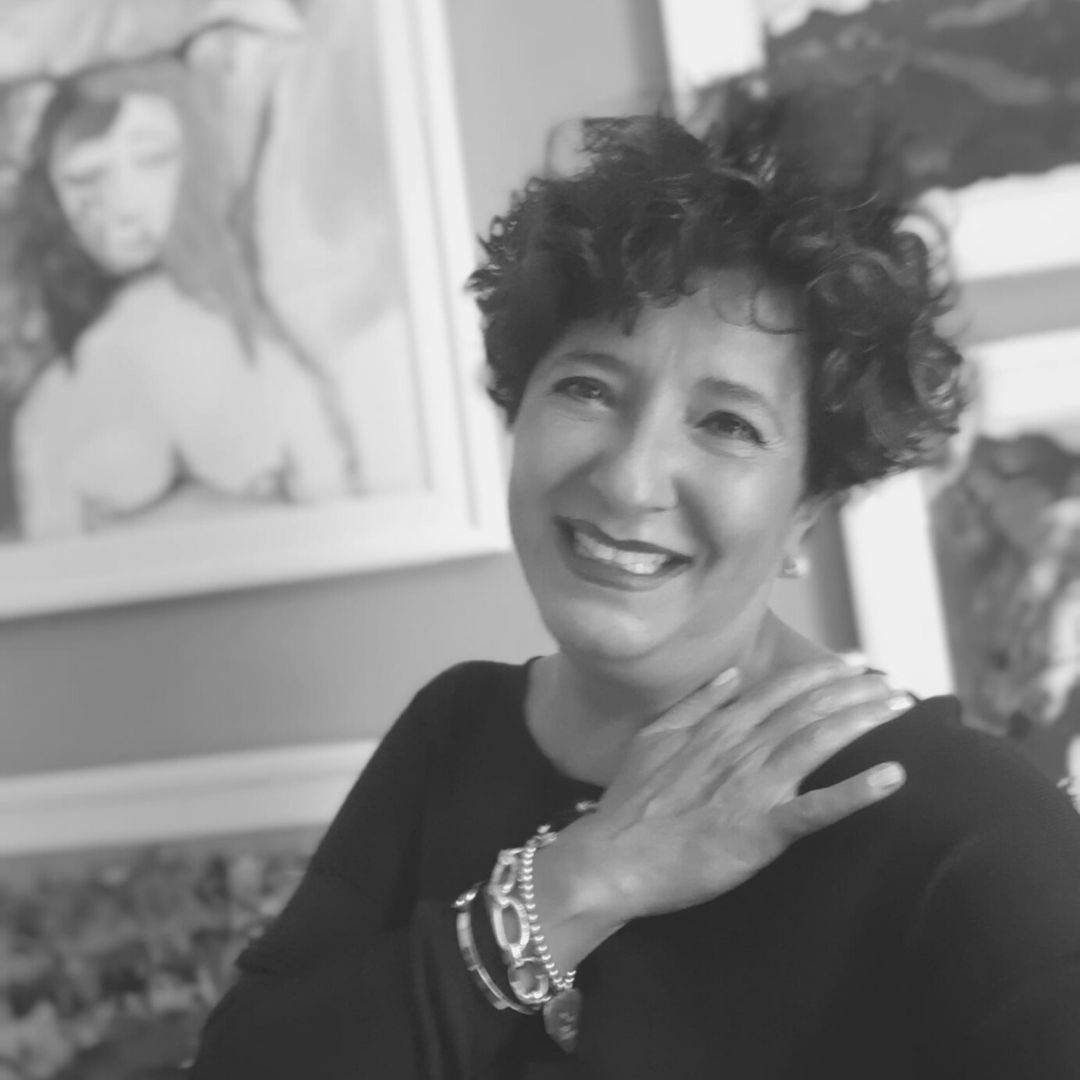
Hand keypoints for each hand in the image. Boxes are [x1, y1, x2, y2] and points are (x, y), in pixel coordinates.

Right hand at [533, 659, 911, 964]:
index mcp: (718, 726)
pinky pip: (817, 808)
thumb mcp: (655, 737)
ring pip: (818, 741)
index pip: (781, 688)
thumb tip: (733, 673)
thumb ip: (697, 703)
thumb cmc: (632, 801)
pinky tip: (893, 777)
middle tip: (895, 681)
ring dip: (864, 720)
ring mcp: (753, 787)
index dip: (823, 672)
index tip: (857, 662)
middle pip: (809, 708)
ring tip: (900, 707)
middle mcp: (741, 747)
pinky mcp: (761, 830)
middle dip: (856, 690)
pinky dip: (857, 791)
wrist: (614, 856)